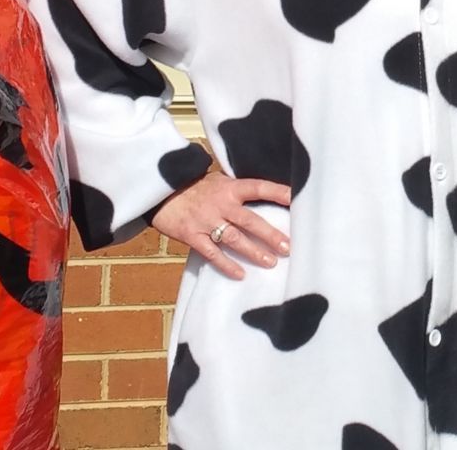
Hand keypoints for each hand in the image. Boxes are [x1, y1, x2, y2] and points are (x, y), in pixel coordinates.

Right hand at [148, 172, 290, 280]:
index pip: (258, 188)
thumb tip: (266, 197)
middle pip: (250, 220)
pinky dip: (226, 265)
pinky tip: (241, 274)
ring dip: (254, 251)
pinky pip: (212, 253)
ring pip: (234, 238)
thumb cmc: (194, 187)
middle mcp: (220, 204)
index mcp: (229, 188)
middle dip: (271, 234)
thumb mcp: (217, 182)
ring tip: (271, 262)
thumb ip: (237, 191)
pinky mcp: (192, 235)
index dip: (278, 192)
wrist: (159, 191)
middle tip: (289, 247)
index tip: (297, 199)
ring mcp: (206, 221)